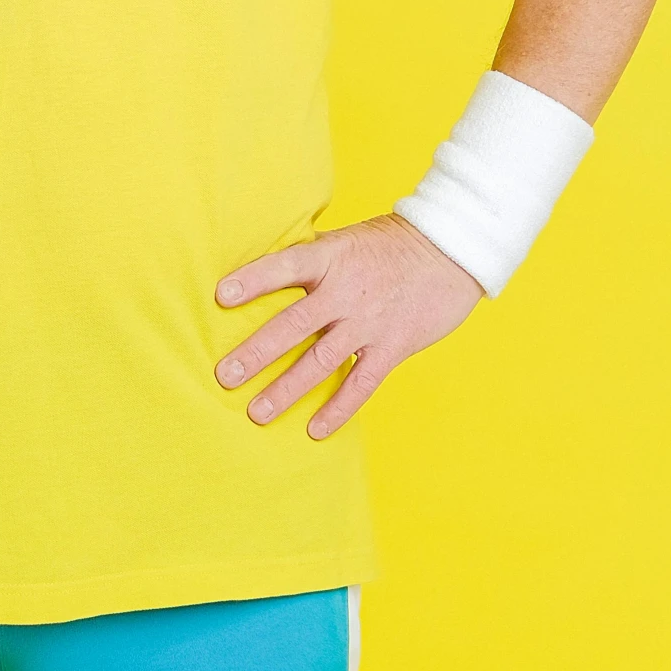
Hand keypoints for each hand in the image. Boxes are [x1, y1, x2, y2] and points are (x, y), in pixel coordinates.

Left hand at [214, 214, 482, 437]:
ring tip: (257, 412)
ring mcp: (368, 322)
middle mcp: (345, 291)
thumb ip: (311, 262)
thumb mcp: (345, 241)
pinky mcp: (392, 346)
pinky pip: (360, 383)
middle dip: (257, 353)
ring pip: (320, 360)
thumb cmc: (388, 246)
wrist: (449, 252)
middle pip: (294, 324)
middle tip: (225, 375)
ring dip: (286, 389)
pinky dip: (338, 408)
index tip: (220, 296)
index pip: (285, 266)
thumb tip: (264, 277)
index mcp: (330, 257)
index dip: (253, 280)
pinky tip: (315, 429)